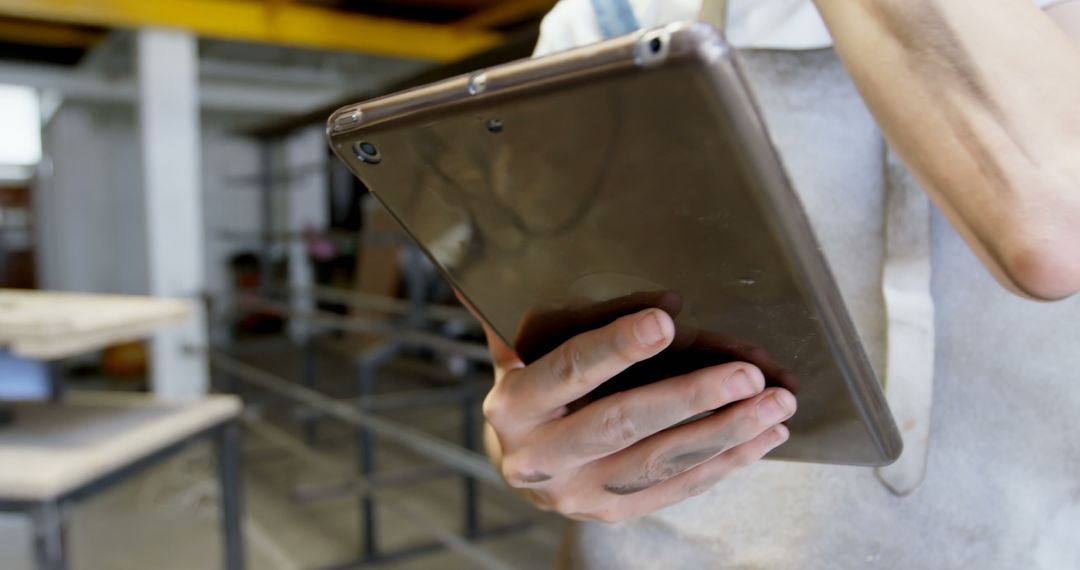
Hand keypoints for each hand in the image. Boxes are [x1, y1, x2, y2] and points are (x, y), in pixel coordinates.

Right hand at [478, 306, 796, 522]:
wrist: (515, 458)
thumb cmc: (532, 383)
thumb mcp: (528, 344)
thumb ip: (571, 315)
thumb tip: (656, 299)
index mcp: (514, 404)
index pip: (568, 371)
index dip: (616, 346)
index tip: (666, 320)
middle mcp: (539, 456)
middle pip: (621, 425)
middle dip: (690, 397)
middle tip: (747, 375)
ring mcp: (575, 492)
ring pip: (658, 463)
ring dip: (724, 432)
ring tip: (776, 403)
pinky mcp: (610, 512)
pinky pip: (676, 488)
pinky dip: (725, 461)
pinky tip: (764, 435)